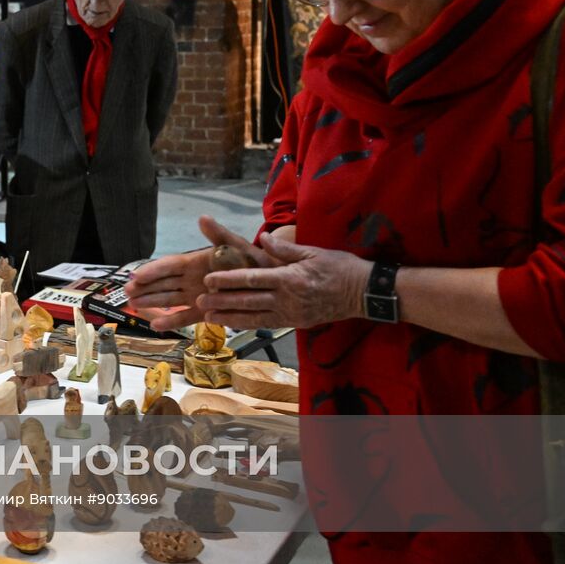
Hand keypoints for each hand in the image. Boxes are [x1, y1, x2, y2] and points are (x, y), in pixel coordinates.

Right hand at [124, 215, 273, 332]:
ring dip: (151, 302)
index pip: (170, 266)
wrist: (271, 279)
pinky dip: (171, 321)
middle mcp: (193, 279)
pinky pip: (185, 317)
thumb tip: (203, 218)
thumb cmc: (254, 260)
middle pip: (163, 283)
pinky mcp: (206, 311)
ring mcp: (197, 295)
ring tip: (133, 306)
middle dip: (145, 287)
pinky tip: (155, 326)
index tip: (136, 275)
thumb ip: (218, 234)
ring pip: (169, 299)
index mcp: (197, 262)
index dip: (152, 270)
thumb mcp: (236, 245)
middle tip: (127, 292)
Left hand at [196, 232, 370, 330]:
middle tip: (199, 301)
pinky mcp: (296, 322)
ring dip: (230, 317)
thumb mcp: (313, 251)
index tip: (209, 280)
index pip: (252, 279)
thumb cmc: (340, 267)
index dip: (228, 280)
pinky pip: (268, 324)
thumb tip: (264, 238)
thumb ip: (285, 248)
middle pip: (248, 300)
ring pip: (254, 317)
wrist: (365, 293)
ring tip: (208, 317)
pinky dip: (248, 325)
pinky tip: (233, 324)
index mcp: (290, 278)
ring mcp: (292, 313)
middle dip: (222, 301)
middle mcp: (288, 298)